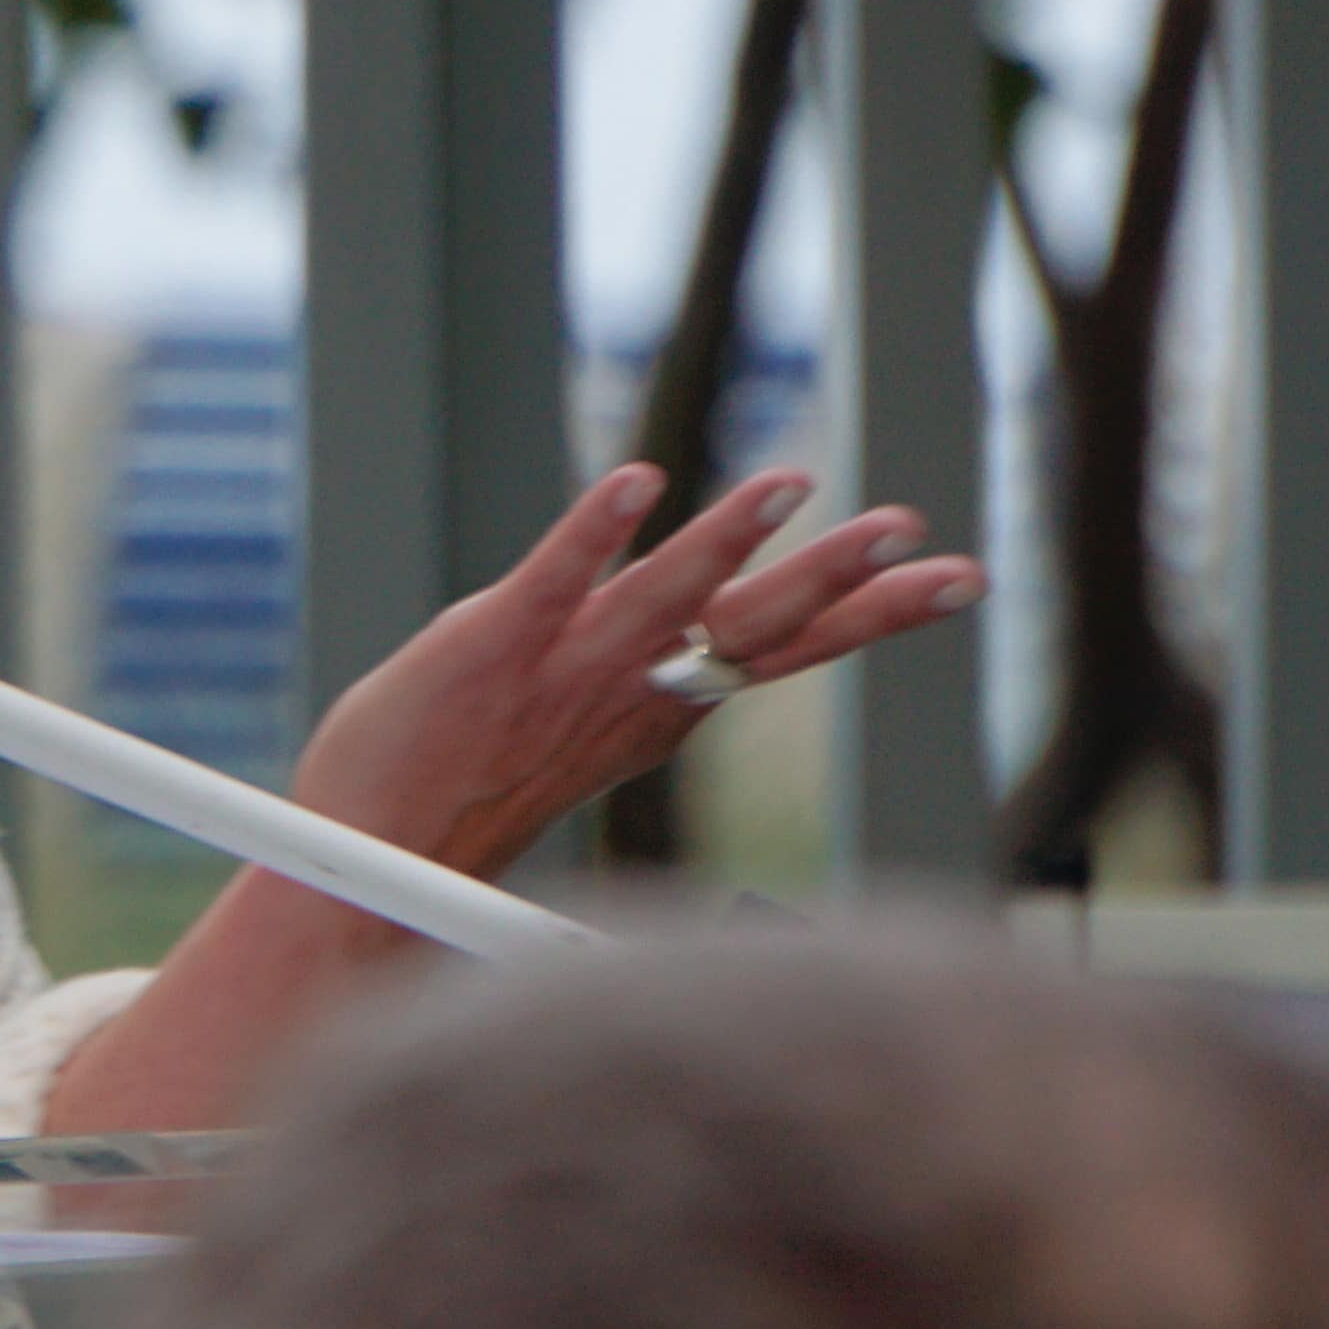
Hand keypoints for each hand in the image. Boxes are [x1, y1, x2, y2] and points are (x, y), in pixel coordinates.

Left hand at [283, 463, 982, 877]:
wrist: (366, 845)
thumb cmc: (471, 787)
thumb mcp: (589, 732)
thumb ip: (652, 683)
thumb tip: (718, 654)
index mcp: (662, 704)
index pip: (785, 645)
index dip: (872, 610)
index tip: (962, 577)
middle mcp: (629, 681)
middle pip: (755, 627)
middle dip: (838, 579)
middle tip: (919, 537)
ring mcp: (563, 663)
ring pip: (666, 596)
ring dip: (727, 541)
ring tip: (787, 485)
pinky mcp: (489, 641)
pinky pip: (552, 579)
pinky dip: (595, 530)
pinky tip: (636, 483)